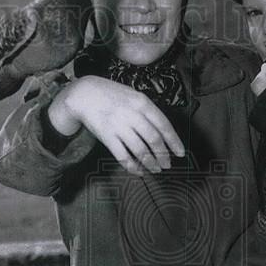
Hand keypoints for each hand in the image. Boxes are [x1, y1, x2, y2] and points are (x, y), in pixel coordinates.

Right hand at [48, 76, 184, 174]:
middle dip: (163, 156)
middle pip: (154, 140)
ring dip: (151, 163)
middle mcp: (132, 114)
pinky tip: (138, 172)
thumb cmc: (112, 95)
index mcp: (142, 103)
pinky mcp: (107, 137)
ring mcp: (119, 126)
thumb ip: (147, 111)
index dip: (174, 142)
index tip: (180, 153)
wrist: (85, 94)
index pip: (164, 125)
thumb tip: (163, 132)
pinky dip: (132, 167)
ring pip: (140, 150)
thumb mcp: (134, 96)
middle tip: (168, 165)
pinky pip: (123, 156)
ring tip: (156, 169)